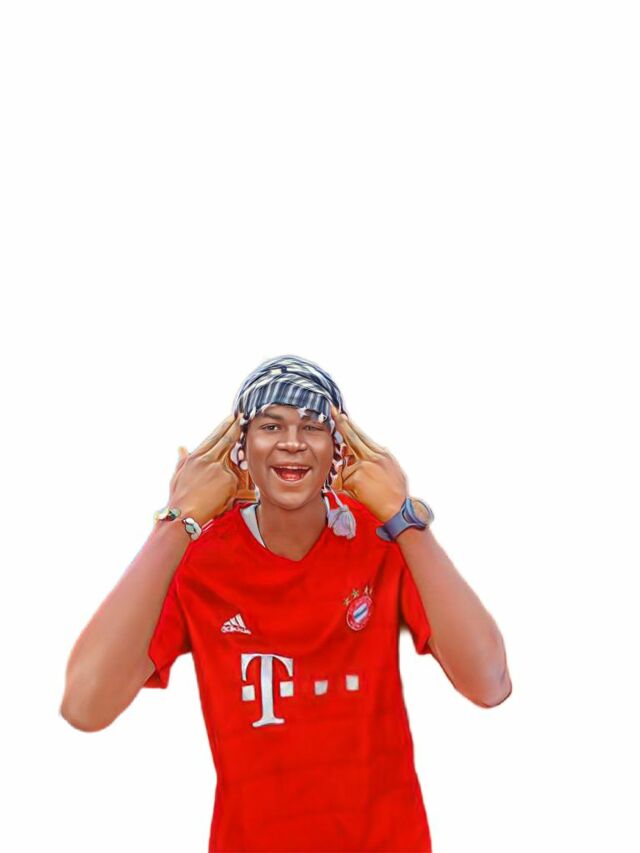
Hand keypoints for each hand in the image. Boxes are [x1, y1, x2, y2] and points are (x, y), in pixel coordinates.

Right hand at [168, 413, 248, 524]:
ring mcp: (220, 470)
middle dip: (236, 428)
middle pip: (226, 440)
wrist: (184, 515)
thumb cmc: (179, 498)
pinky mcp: (229, 481)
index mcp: (195, 457)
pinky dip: (237, 480)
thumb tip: (181, 447)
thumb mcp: (178, 474)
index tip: (232, 418)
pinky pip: (236, 478)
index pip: (214, 436)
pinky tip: (237, 480)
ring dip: (239, 455)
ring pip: (233, 460)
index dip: (224, 426)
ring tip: (245, 449)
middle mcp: (208, 460)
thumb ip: (182, 459)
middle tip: (243, 419)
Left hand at [330, 404, 408, 522]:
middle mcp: (372, 456)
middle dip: (342, 425)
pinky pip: (344, 479)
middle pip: (352, 438)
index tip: (341, 415)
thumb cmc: (396, 490)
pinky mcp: (356, 477)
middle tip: (333, 413)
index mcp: (381, 453)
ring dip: (348, 475)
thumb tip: (365, 450)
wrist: (398, 507)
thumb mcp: (391, 466)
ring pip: (346, 464)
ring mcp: (363, 466)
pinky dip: (348, 487)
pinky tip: (362, 493)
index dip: (350, 424)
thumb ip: (377, 456)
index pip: (361, 435)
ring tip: (366, 487)